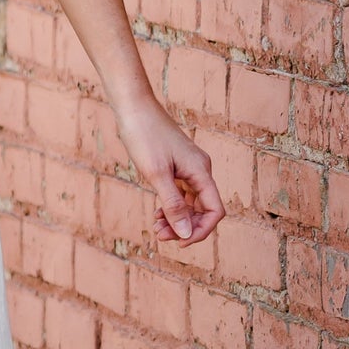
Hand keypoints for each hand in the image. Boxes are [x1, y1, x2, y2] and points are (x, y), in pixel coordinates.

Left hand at [115, 97, 224, 247]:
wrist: (133, 107)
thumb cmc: (144, 136)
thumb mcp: (156, 174)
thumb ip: (172, 204)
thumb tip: (186, 234)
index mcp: (201, 171)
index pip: (215, 211)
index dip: (201, 230)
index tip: (179, 241)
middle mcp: (200, 170)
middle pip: (204, 209)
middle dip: (185, 226)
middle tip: (159, 235)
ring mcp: (189, 167)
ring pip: (191, 202)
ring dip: (176, 218)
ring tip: (156, 228)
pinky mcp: (177, 164)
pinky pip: (181, 192)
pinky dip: (171, 205)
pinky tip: (157, 213)